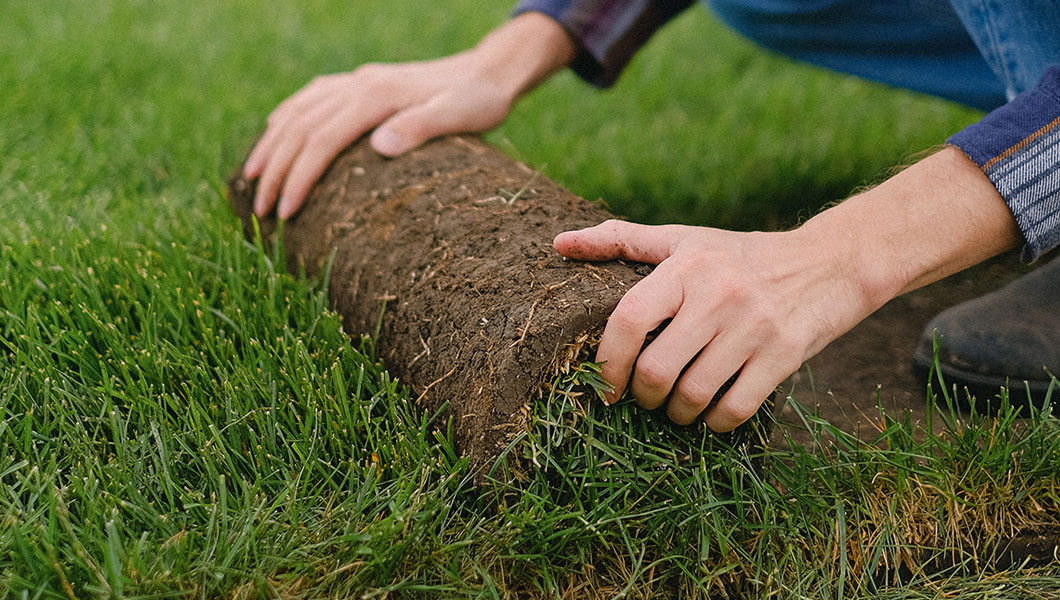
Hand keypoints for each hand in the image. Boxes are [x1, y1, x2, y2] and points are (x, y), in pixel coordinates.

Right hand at [243, 12, 573, 219]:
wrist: (489, 72)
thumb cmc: (479, 102)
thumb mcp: (461, 116)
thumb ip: (423, 127)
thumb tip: (379, 146)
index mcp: (376, 95)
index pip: (321, 140)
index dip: (298, 178)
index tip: (285, 214)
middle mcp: (359, 83)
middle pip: (300, 127)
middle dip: (275, 171)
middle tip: (260, 211)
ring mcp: (357, 81)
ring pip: (298, 111)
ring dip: (271, 145)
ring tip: (251, 179)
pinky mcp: (362, 83)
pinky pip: (311, 97)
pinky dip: (287, 116)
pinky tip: (276, 131)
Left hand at [554, 220, 877, 430]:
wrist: (830, 262)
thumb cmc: (741, 255)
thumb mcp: (685, 240)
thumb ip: (621, 240)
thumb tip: (560, 243)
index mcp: (687, 267)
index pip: (629, 320)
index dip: (608, 361)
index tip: (605, 383)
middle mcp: (718, 295)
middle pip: (657, 370)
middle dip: (642, 396)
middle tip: (644, 397)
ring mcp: (754, 327)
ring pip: (693, 395)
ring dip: (676, 414)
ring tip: (675, 408)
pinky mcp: (784, 355)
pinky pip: (735, 409)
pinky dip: (715, 423)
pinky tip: (711, 414)